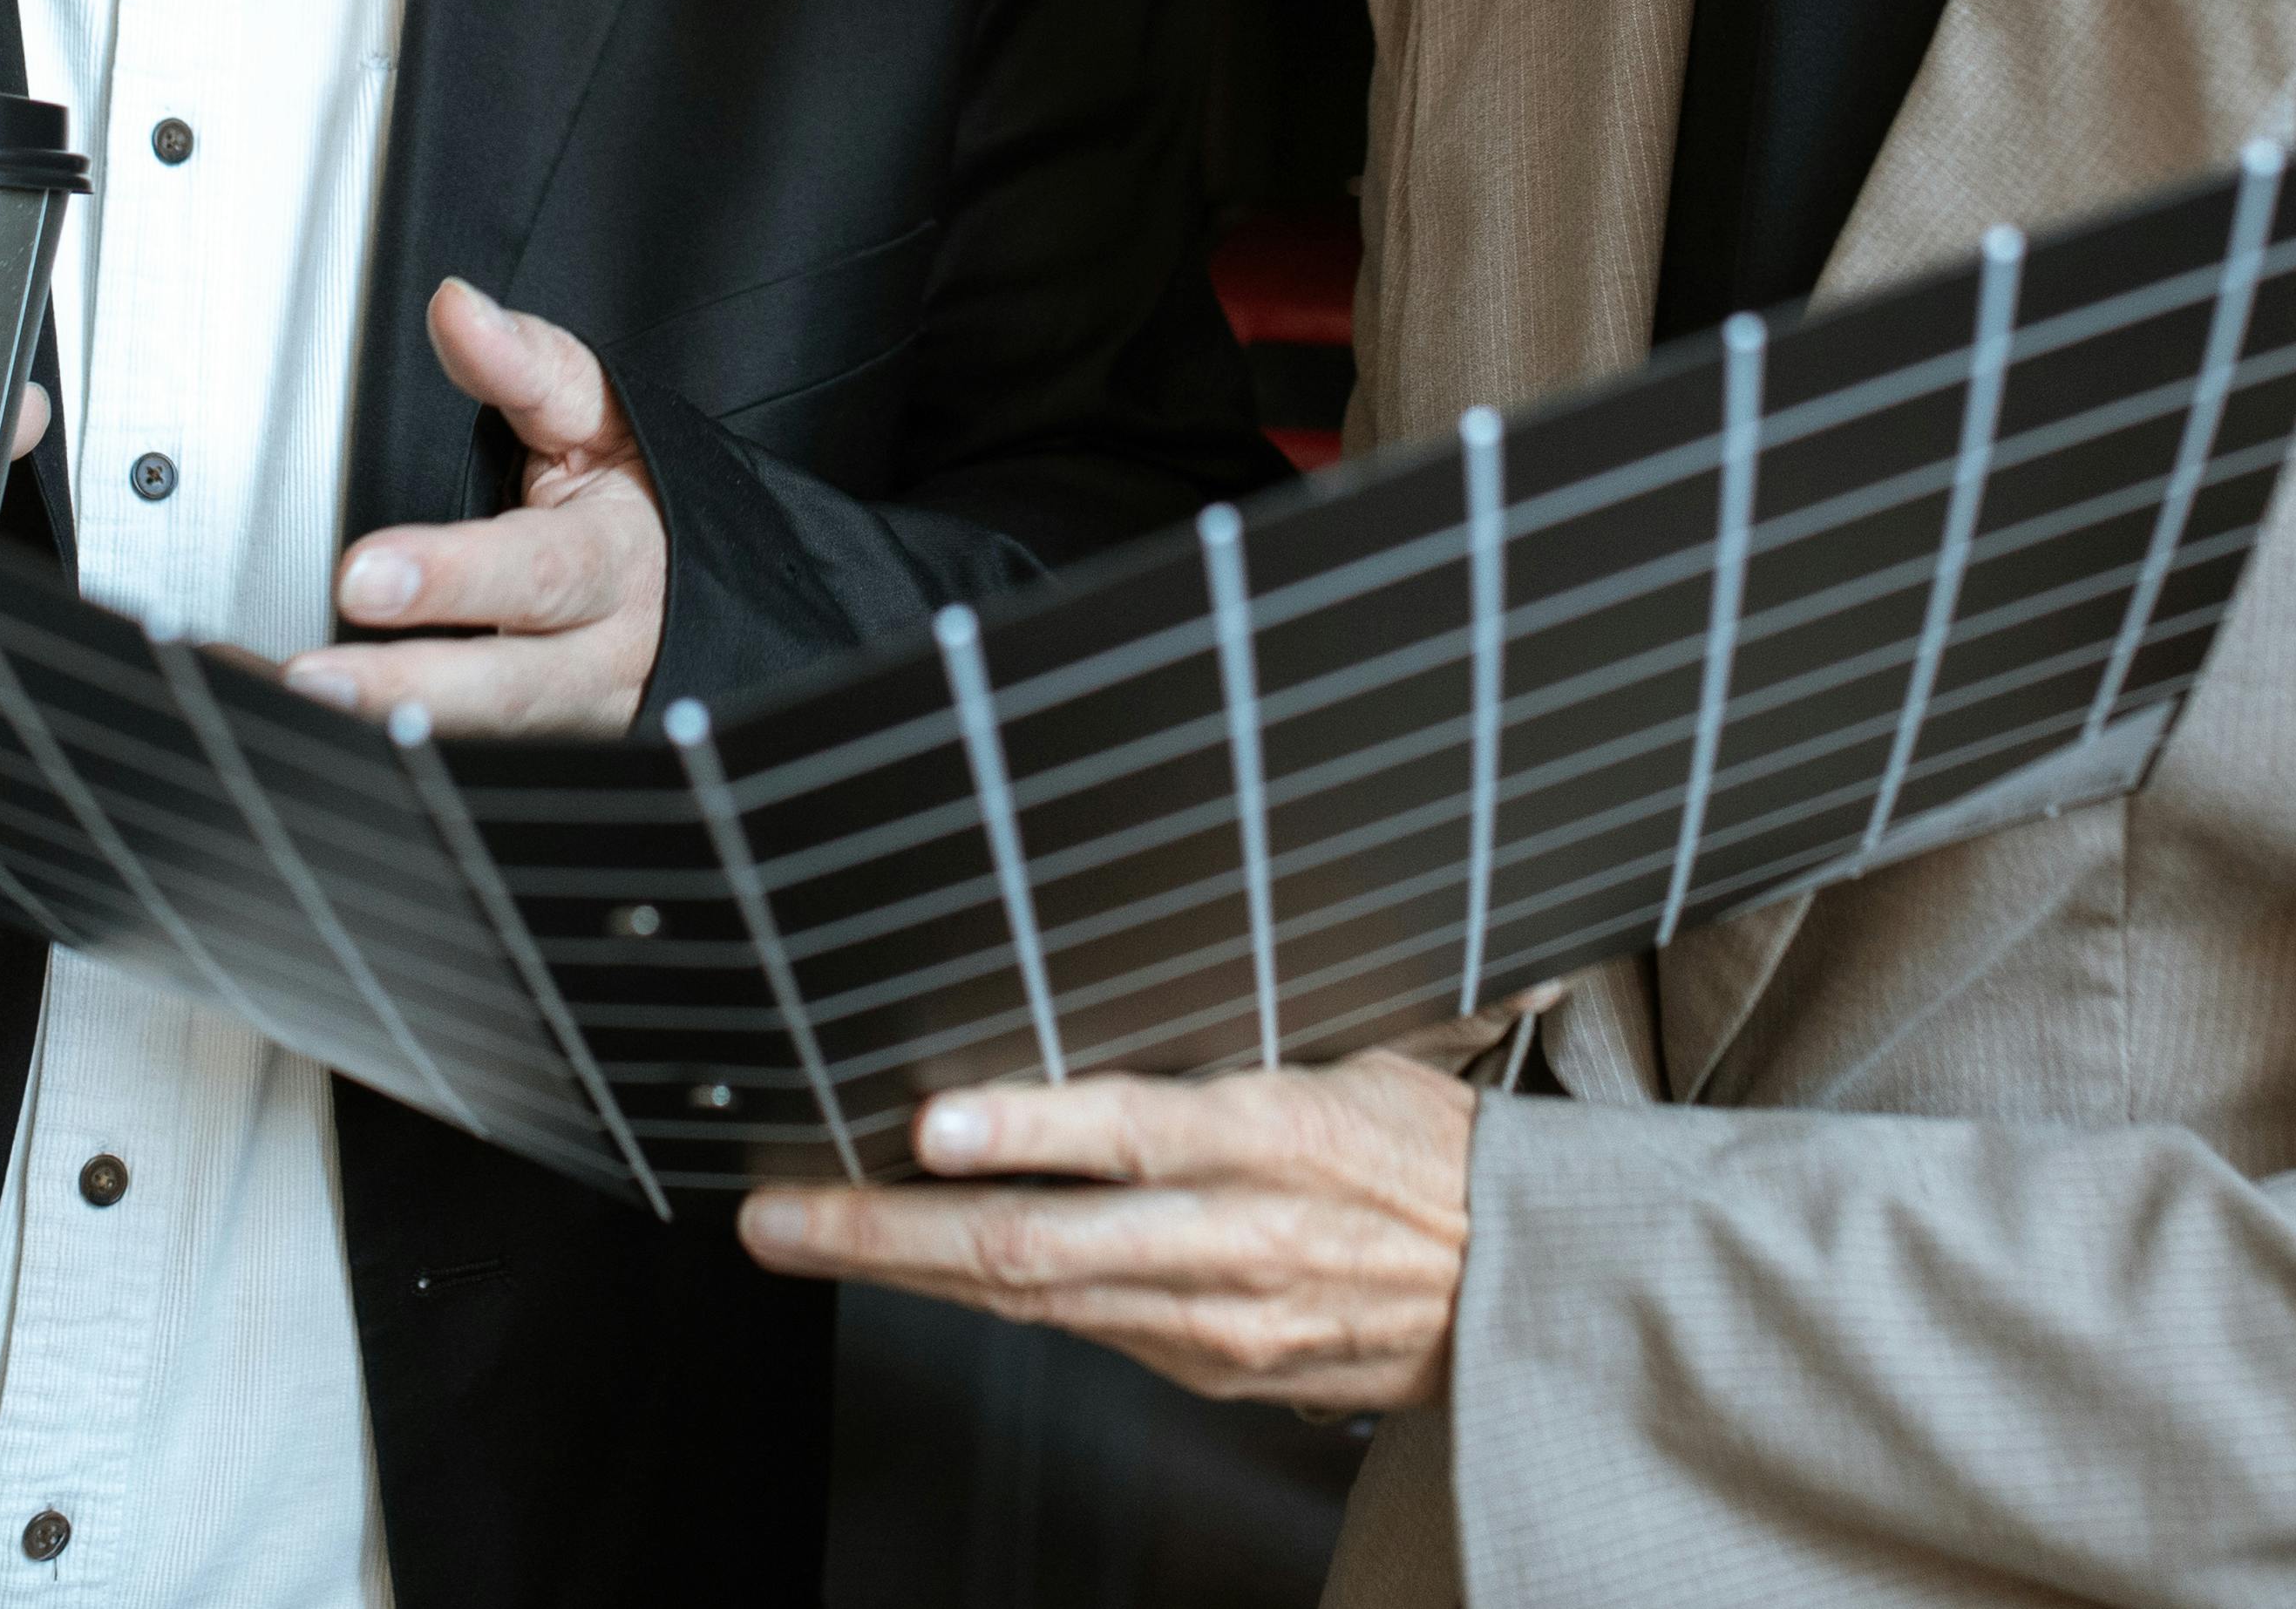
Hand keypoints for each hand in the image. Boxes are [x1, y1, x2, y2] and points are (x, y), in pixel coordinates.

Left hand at [281, 282, 661, 738]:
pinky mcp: (545, 770)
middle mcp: (600, 660)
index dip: (452, 578)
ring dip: (389, 743)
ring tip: (296, 714)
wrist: (703, 600)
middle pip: (509, 689)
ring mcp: (573, 729)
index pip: (536, 571)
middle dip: (408, 688)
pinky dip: (394, 769)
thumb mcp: (606, 418)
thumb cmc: (646, 506)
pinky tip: (313, 752)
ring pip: (486, 753)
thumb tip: (457, 309)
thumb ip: (526, 365)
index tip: (364, 575)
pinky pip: (470, 781)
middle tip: (313, 677)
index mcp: (618, 561)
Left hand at [735, 1052, 1479, 1416]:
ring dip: (901, 1273)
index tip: (932, 1120)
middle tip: (781, 1212)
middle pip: (1036, 1245)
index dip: (1025, 1128)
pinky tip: (906, 1271)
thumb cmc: (1428, 1148)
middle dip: (888, 1231)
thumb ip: (1235, 1015)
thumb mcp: (1354, 1045)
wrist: (1514, 1293)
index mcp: (1270, 1132)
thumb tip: (1144, 927)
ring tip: (800, 1236)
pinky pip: (1072, 1329)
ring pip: (1030, 1300)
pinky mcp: (1203, 1368)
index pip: (1130, 1131)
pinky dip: (981, 1299)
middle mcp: (1228, 1237)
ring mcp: (1209, 1318)